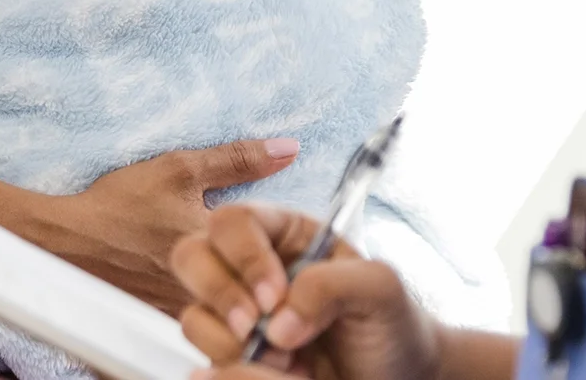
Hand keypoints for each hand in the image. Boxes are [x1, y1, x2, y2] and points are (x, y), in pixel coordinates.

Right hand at [43, 140, 300, 310]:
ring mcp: (182, 308)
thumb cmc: (119, 204)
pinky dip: (215, 318)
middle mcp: (200, 285)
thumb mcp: (180, 168)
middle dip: (271, 293)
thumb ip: (239, 160)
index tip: (292, 263)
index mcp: (213, 246)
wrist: (64, 242)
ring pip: (229, 316)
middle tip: (281, 287)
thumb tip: (289, 148)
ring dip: (244, 308)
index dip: (287, 264)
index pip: (270, 261)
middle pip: (253, 296)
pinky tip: (220, 306)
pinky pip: (201, 326)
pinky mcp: (164, 321)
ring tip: (255, 298)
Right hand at [172, 204, 442, 379]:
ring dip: (235, 346)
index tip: (274, 298)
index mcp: (285, 234)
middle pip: (192, 255)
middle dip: (221, 295)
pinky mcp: (231, 354)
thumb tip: (280, 320)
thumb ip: (333, 284)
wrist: (393, 379)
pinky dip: (237, 372)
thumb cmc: (390, 325)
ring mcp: (238, 313)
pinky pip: (205, 360)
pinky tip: (285, 374)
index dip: (245, 256)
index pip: (235, 221)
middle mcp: (251, 268)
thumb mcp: (380, 289)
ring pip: (193, 316)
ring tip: (290, 360)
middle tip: (258, 329)